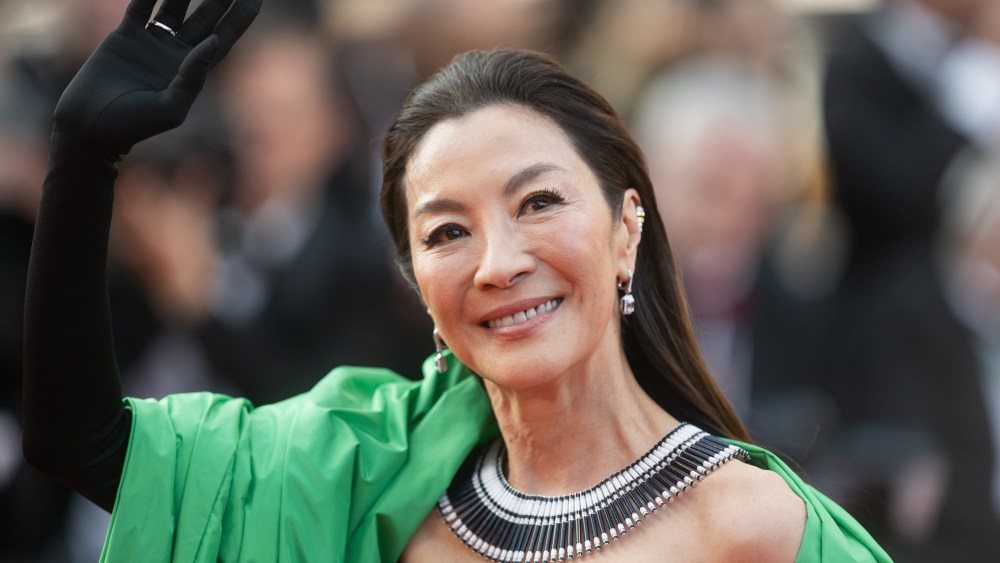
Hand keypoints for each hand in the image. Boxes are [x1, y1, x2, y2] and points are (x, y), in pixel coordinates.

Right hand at [52, 0, 259, 156]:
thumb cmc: (134, 125)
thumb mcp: (171, 107)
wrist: (91, 126)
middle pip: (205, 16)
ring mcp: (151, 43)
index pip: (224, 37)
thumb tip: (214, 41)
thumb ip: (193, 76)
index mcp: (194, 72)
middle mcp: (176, 54)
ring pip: (174, 7)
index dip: (241, 17)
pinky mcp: (125, 36)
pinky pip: (140, 7)